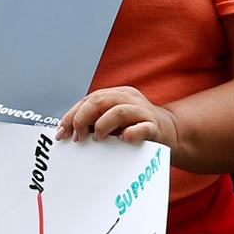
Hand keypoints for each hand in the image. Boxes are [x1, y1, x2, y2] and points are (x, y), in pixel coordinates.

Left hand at [57, 86, 179, 146]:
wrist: (171, 132)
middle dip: (82, 119)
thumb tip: (68, 131)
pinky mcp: (154, 127)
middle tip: (78, 137)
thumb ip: (95, 121)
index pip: (89, 99)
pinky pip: (142, 127)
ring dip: (102, 125)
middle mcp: (129, 99)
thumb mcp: (113, 120)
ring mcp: (142, 111)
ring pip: (118, 111)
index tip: (62, 133)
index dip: (72, 115)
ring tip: (98, 139)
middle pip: (100, 100)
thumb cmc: (136, 127)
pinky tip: (123, 139)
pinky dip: (131, 133)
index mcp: (117, 94)